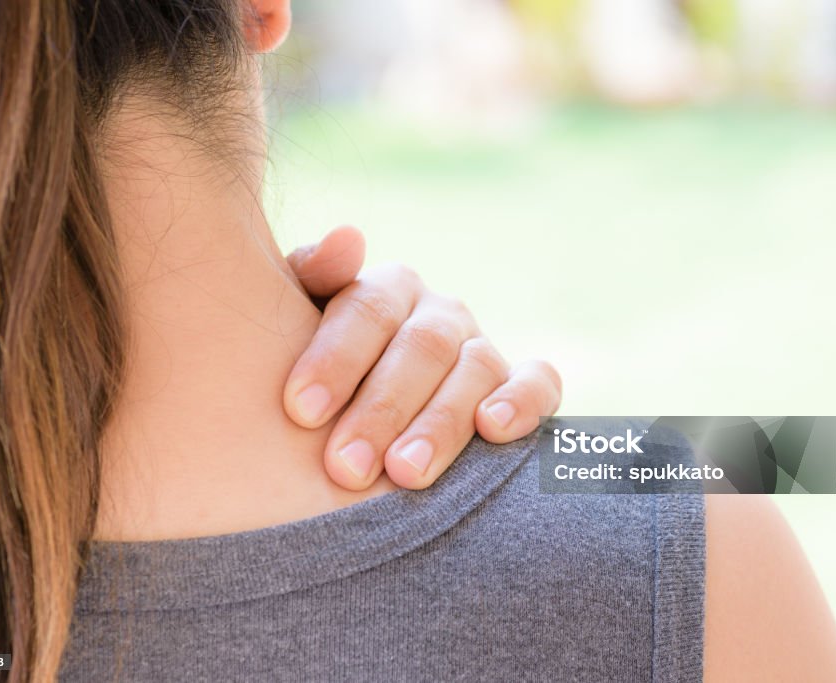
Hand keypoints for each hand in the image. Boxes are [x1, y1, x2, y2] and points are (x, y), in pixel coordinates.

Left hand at [285, 226, 561, 490]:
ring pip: (475, 369)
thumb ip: (313, 277)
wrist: (357, 415)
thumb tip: (348, 238)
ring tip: (404, 473)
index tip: (300, 410)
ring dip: (442, 423)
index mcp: (387, 289)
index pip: (367, 309)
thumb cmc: (315, 375)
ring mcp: (483, 348)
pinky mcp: (523, 386)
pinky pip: (539, 382)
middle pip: (421, 347)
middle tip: (345, 467)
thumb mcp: (296, 323)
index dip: (335, 358)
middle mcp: (440, 313)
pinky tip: (493, 430)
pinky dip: (523, 401)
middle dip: (382, 409)